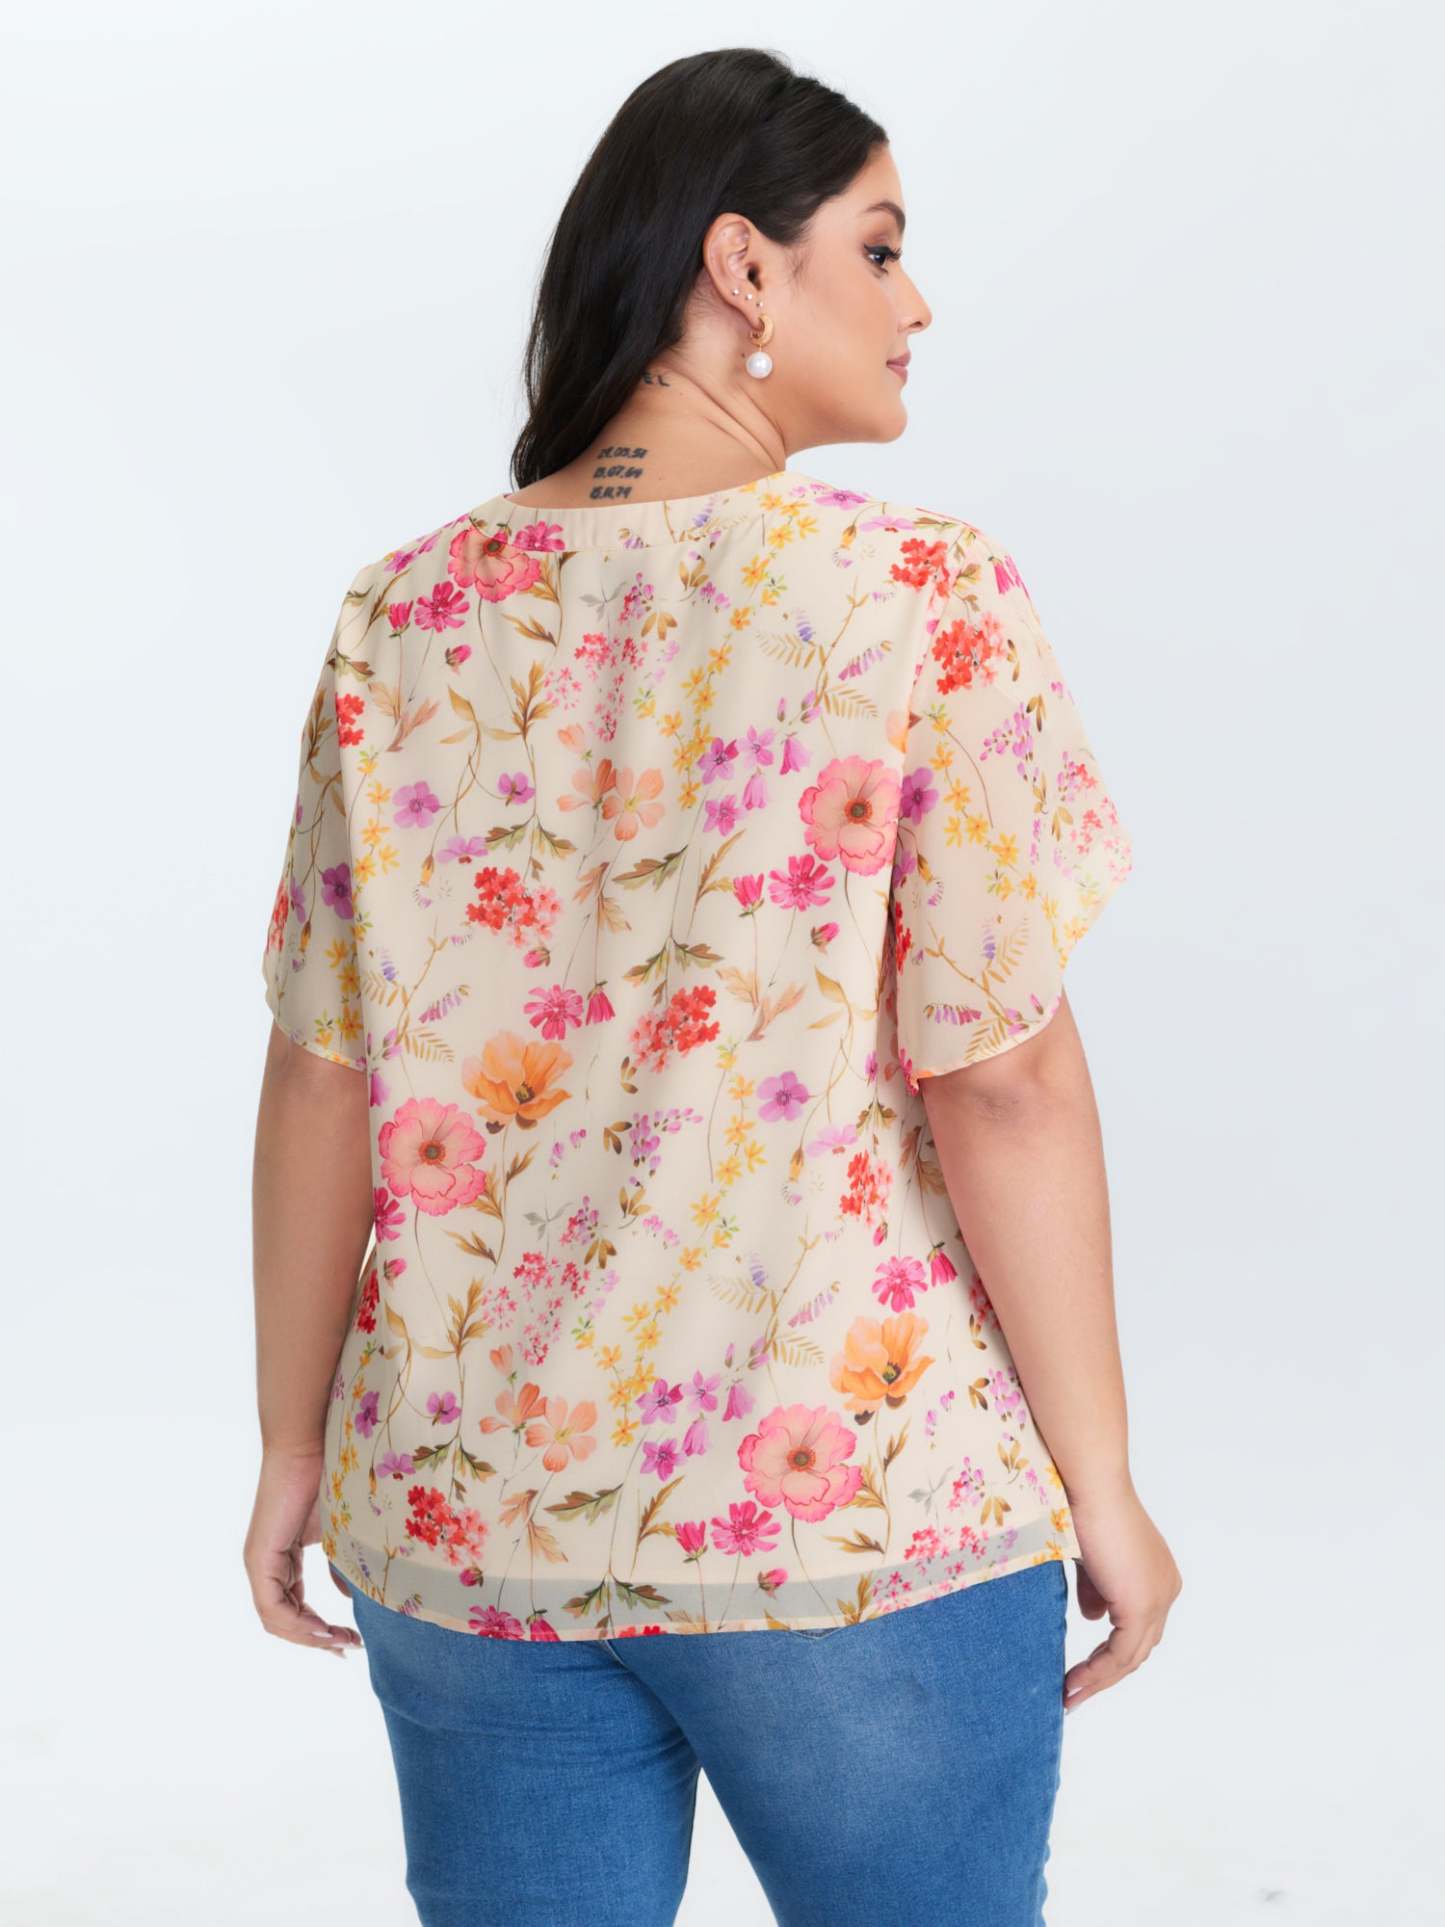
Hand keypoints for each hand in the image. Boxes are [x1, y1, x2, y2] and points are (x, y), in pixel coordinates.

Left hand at [243, 1445, 360, 1654]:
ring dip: (309, 1637)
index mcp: (281, 1558)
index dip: (319, 1631)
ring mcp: (259, 1563)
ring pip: (277, 1619)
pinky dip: (298, 1624)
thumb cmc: (330, 1476)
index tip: (351, 1641)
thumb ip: (340, 1565)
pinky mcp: (260, 1558)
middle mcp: (265, 1565)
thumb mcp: (339, 1532)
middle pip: (284, 1620)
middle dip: (316, 1640)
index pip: (294, 1607)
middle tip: (348, 1650)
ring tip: (341, 1643)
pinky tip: (324, 1629)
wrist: (311, 1444)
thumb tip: (348, 1598)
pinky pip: (273, 1607)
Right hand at [1062, 1480, 1180, 1711]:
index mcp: (1157, 1575)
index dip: (1110, 1653)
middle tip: (1074, 1692)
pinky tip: (1074, 1682)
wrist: (1090, 1485)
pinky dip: (1097, 1673)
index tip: (1080, 1671)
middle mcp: (1165, 1589)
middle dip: (1105, 1674)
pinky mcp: (1141, 1606)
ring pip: (1131, 1657)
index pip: (1137, 1627)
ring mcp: (1157, 1599)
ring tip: (1070, 1696)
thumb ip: (1096, 1590)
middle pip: (1138, 1648)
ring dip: (1099, 1680)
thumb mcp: (1091, 1559)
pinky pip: (1120, 1655)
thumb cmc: (1084, 1506)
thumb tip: (1093, 1617)